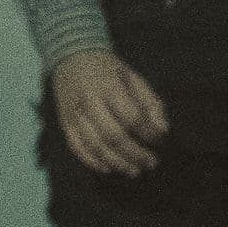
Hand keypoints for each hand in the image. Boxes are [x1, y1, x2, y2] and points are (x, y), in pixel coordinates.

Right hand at [48, 48, 169, 178]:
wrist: (71, 56)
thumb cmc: (108, 69)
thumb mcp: (134, 78)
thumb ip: (151, 103)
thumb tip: (162, 131)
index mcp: (109, 87)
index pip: (131, 117)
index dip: (148, 133)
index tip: (159, 141)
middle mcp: (90, 102)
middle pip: (113, 136)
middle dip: (135, 154)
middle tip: (151, 163)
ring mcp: (75, 114)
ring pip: (95, 146)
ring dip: (117, 162)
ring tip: (134, 171)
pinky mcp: (64, 123)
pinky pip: (77, 148)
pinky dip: (92, 162)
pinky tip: (108, 169)